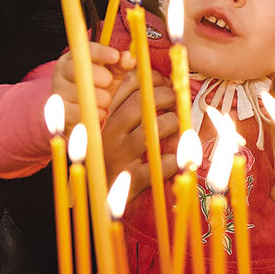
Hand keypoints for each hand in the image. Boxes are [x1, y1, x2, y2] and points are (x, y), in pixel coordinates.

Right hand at [53, 43, 135, 129]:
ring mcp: (58, 90)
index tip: (115, 56)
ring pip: (83, 93)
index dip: (101, 52)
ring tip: (104, 98)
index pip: (85, 50)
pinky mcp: (60, 110)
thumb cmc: (97, 87)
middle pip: (81, 70)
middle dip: (102, 77)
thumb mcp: (111, 73)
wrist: (80, 112)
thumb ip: (120, 65)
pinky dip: (96, 113)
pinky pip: (81, 112)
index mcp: (73, 56)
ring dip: (102, 98)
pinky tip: (99, 110)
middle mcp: (62, 70)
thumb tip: (129, 57)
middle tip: (109, 82)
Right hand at [102, 69, 178, 200]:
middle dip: (166, 96)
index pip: (129, 84)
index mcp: (106, 117)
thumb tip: (162, 80)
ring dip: (172, 123)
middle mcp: (110, 134)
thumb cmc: (113, 154)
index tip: (167, 84)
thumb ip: (131, 103)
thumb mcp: (114, 126)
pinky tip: (176, 157)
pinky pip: (162, 163)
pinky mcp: (133, 180)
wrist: (98, 193)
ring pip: (153, 129)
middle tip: (176, 101)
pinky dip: (175, 159)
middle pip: (141, 102)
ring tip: (176, 126)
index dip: (154, 79)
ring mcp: (121, 157)